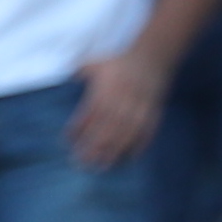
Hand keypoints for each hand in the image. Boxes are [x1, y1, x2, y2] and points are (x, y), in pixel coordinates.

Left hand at [64, 43, 171, 173]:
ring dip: (114, 151)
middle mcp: (122, 99)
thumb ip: (81, 69)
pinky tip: (131, 158)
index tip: (68, 142)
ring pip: (125, 132)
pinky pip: (147, 130)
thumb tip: (68, 76)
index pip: (89, 112)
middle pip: (106, 127)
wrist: (154, 54)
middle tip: (81, 163)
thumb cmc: (120, 61)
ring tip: (102, 166)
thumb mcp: (98, 61)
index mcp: (106, 88)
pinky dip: (140, 145)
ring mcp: (139, 106)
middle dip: (93, 146)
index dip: (78, 128)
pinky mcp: (153, 110)